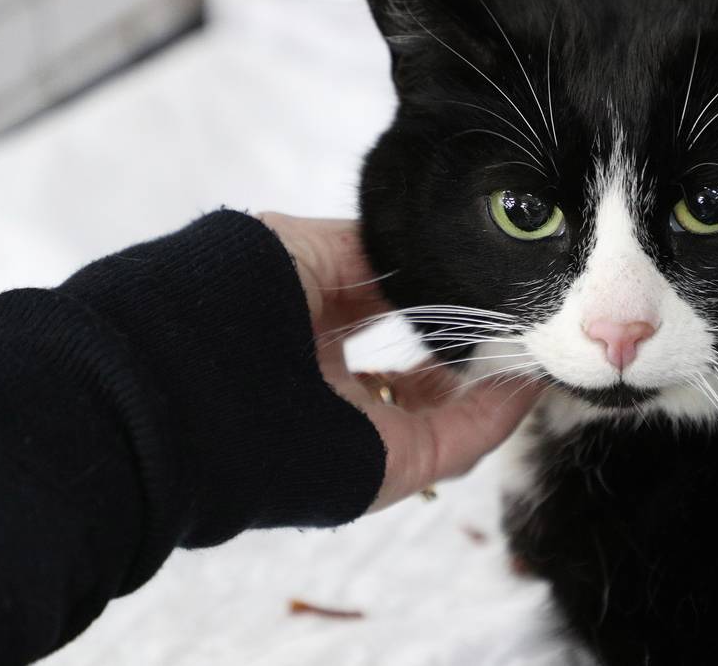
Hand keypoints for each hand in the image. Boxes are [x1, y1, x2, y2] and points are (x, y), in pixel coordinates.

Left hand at [259, 213, 540, 509]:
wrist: (180, 385)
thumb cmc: (231, 298)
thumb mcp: (304, 248)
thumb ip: (374, 251)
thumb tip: (435, 255)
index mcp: (298, 328)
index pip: (378, 313)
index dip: (429, 293)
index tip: (475, 274)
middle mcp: (327, 383)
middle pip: (413, 369)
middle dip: (466, 341)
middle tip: (516, 313)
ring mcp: (357, 431)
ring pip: (441, 410)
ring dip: (493, 378)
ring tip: (537, 341)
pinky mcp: (384, 470)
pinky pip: (455, 442)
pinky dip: (498, 413)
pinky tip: (531, 377)